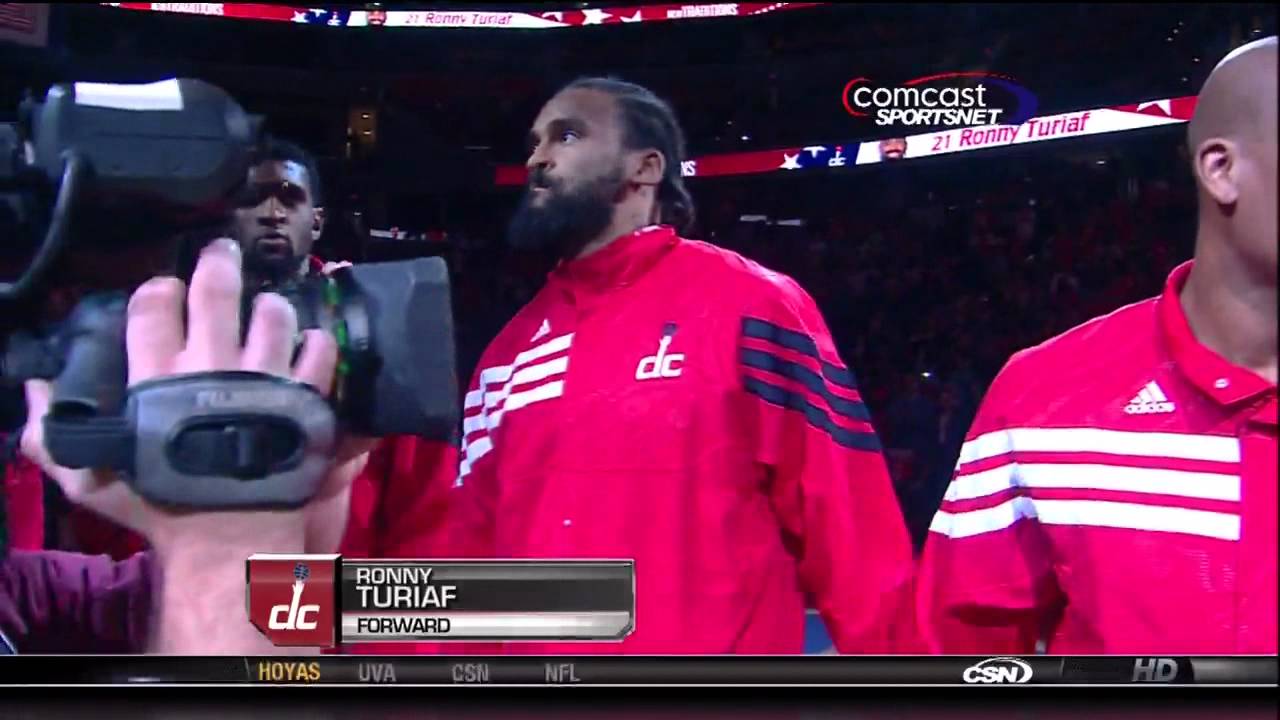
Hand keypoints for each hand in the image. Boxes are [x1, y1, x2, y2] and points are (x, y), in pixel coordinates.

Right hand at [21, 238, 367, 551]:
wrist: (228, 541)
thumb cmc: (159, 507)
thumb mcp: (89, 476)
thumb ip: (53, 432)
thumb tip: (37, 390)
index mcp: (158, 377)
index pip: (154, 305)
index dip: (159, 289)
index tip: (165, 290)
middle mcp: (213, 367)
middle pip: (217, 291)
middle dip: (218, 263)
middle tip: (222, 253)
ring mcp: (265, 379)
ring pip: (274, 314)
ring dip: (271, 305)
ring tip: (268, 306)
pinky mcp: (306, 398)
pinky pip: (319, 352)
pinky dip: (316, 343)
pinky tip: (308, 343)